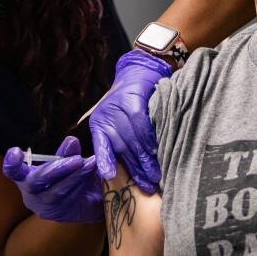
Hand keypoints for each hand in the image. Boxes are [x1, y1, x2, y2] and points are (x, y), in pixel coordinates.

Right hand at [2, 136, 103, 222]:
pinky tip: (92, 174)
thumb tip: (71, 140)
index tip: (16, 151)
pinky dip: (82, 185)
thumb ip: (67, 153)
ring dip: (75, 176)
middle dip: (58, 169)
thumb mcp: (68, 161)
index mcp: (26, 177)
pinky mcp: (59, 214)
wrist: (88, 199)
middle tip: (78, 159)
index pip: (12, 172)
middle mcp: (30, 193)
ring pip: (56, 192)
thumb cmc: (70, 176)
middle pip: (36, 182)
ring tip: (92, 163)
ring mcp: (43, 206)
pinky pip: (70, 199)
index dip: (11, 163)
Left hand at [89, 49, 171, 193]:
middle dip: (135, 168)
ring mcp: (119, 107)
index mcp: (99, 123)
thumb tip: (116, 172)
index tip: (109, 176)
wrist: (141, 70)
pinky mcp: (133, 100)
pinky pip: (141, 125)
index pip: (101, 146)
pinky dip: (150, 139)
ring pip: (132, 138)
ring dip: (145, 158)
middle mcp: (106, 116)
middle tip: (147, 185)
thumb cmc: (131, 100)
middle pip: (121, 147)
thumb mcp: (117, 119)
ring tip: (155, 175)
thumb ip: (117, 140)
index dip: (105, 161)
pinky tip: (157, 150)